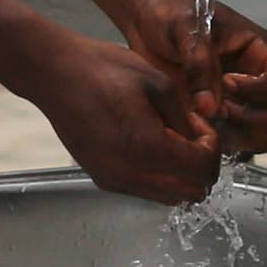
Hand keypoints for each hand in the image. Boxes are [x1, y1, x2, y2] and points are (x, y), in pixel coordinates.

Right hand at [37, 37, 222, 203]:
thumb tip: (199, 137)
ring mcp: (113, 180)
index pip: (201, 170)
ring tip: (172, 138)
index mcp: (147, 147)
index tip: (202, 126)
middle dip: (201, 165)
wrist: (56, 74)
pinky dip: (160, 175)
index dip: (211, 147)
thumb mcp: (158, 82)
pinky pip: (145, 189)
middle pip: (189, 192)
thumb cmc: (102, 69)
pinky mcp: (102, 178)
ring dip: (181, 173)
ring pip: (168, 197)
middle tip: (194, 135)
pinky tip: (151, 143)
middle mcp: (129, 173)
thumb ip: (185, 117)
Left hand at [138, 0, 266, 159]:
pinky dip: (224, 146)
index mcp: (260, 51)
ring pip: (266, 137)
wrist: (145, 21)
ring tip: (207, 119)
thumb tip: (211, 107)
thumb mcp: (184, 28)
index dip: (264, 89)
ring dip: (241, 136)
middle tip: (220, 108)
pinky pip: (239, 148)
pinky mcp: (221, 122)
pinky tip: (199, 128)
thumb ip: (199, 64)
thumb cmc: (171, 12)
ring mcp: (242, 105)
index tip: (227, 81)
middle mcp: (259, 81)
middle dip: (258, 119)